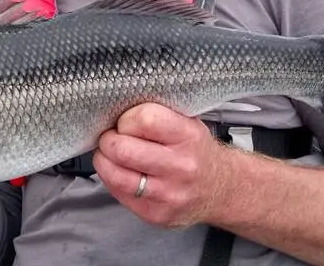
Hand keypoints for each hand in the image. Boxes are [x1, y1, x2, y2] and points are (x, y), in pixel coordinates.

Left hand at [93, 103, 231, 228]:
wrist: (219, 188)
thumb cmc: (196, 151)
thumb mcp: (187, 122)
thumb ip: (156, 113)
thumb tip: (117, 110)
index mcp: (188, 136)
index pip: (143, 119)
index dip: (126, 118)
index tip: (126, 121)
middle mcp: (181, 166)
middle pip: (123, 148)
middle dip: (109, 140)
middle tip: (112, 138)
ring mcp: (168, 193)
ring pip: (116, 174)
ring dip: (104, 161)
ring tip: (110, 154)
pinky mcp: (155, 213)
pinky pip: (118, 193)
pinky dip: (111, 179)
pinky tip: (120, 171)